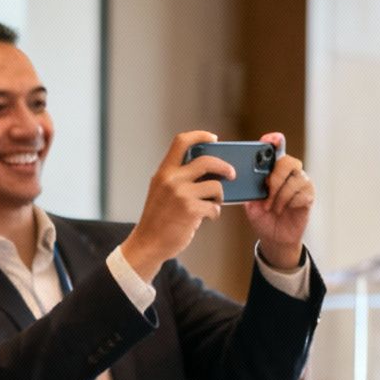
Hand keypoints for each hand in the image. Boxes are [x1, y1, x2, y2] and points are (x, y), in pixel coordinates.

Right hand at [118, 131, 233, 281]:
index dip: (200, 135)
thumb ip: (177, 177)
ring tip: (213, 203)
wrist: (148, 243)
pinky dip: (214, 212)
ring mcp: (181, 195)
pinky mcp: (191, 210)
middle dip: (225, 166)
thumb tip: (207, 168)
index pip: (181, 142)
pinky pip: (214, 206)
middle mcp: (171, 180)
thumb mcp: (160, 190)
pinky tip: (207, 217)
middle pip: (207, 161)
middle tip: (231, 173)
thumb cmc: (157, 219)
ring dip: (220, 196)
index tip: (213, 138)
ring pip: (215, 186)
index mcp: (164, 172)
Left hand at [246, 132, 314, 269]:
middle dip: (275, 178)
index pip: (277, 150)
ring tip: (271, 208)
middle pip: (288, 162)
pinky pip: (301, 194)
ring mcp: (301, 183)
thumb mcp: (250, 202)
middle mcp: (290, 173)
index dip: (275, 141)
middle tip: (266, 193)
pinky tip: (283, 210)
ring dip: (280, 196)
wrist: (273, 237)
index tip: (270, 139)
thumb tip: (245, 178)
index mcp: (274, 170)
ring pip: (295, 180)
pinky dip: (289, 203)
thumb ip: (250, 188)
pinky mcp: (308, 196)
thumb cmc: (262, 216)